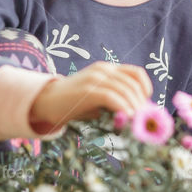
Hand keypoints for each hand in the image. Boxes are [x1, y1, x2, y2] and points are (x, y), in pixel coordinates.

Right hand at [29, 62, 151, 129]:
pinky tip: (126, 119)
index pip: (136, 73)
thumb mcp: (97, 97)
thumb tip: (137, 115)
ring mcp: (95, 78)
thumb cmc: (74, 103)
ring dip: (134, 108)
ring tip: (137, 122)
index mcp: (107, 69)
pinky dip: (123, 107)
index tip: (145, 105)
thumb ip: (115, 100)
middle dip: (142, 103)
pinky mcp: (87, 90)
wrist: (46, 101)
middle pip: (133, 83)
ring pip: (125, 90)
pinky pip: (112, 97)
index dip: (146, 88)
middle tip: (144, 120)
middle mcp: (103, 70)